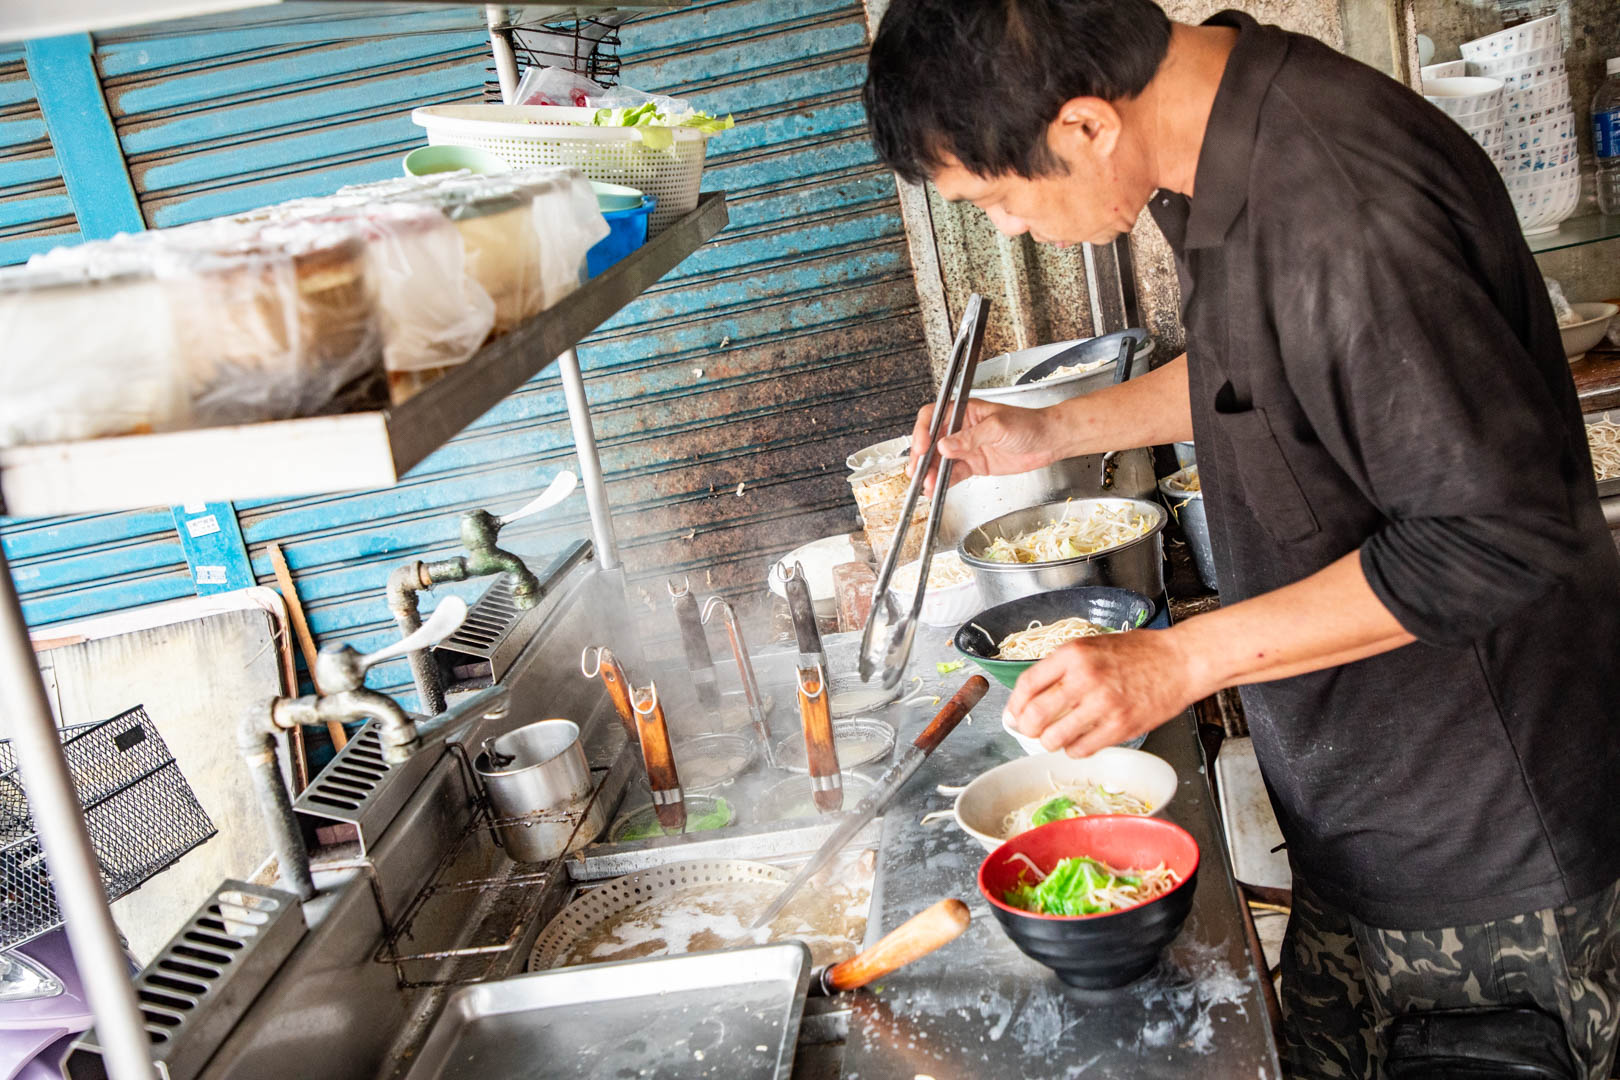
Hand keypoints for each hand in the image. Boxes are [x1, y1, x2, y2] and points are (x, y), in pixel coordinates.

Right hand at [908, 399, 1059, 494]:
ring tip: (926, 484)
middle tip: (917, 470)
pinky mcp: (974, 465)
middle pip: (932, 441)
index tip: (922, 446)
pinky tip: (935, 489)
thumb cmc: (1029, 423)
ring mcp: (967, 448)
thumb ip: (971, 437)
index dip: (923, 430)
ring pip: (940, 461)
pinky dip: (943, 482)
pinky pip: (953, 474)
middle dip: (922, 456)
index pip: (934, 416)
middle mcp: (962, 429)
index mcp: (964, 411)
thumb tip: (946, 445)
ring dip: (931, 473)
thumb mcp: (998, 426)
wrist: (1049, 441)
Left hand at [1004, 628, 1208, 757]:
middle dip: (1026, 728)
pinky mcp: (1120, 726)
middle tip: (1029, 731)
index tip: (1013, 715)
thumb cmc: (1138, 652)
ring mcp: (1103, 704)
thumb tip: (1030, 697)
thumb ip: (1061, 668)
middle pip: (1035, 715)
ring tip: (1054, 738)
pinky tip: (1078, 741)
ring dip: (1048, 743)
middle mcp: (1085, 678)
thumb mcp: (1092, 646)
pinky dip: (1073, 750)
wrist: (1180, 661)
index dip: (1014, 705)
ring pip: (1055, 738)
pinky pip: (1082, 749)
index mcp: (1073, 654)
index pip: (1027, 685)